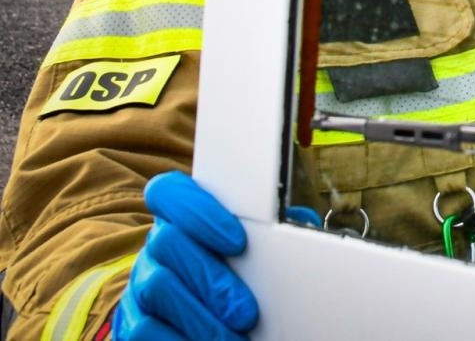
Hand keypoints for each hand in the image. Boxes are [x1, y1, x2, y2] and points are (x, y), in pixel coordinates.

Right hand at [111, 172, 258, 340]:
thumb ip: (267, 235)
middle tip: (246, 310)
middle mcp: (155, 248)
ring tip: (233, 336)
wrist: (207, 323)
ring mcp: (138, 285)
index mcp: (181, 219)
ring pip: (156, 287)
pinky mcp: (131, 323)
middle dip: (211, 278)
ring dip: (199, 315)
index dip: (198, 211)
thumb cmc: (239, 279)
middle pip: (167, 242)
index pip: (169, 192)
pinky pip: (142, 329)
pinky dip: (175, 339)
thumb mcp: (252, 252)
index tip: (237, 241)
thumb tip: (299, 222)